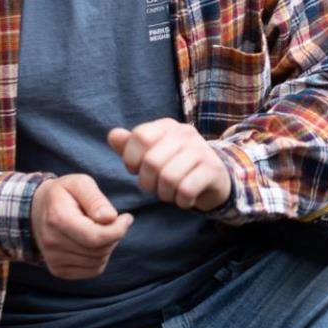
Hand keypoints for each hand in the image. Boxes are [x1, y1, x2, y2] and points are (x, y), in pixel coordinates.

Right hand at [30, 174, 131, 278]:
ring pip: (98, 262)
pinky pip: (91, 270)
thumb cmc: (63, 193)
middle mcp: (53, 242)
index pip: (96, 237)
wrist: (36, 209)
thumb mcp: (80, 183)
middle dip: (114, 236)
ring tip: (101, 230)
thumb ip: (96, 199)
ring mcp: (53, 259)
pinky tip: (94, 243)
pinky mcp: (58, 270)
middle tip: (114, 222)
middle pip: (99, 250)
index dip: (118, 230)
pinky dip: (100, 259)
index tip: (127, 217)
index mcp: (58, 218)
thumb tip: (110, 218)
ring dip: (108, 247)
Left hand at [109, 119, 232, 212]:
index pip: (140, 136)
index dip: (131, 158)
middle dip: (147, 183)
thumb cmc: (175, 165)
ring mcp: (201, 150)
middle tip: (154, 187)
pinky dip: (181, 201)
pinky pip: (186, 190)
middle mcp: (185, 133)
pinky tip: (184, 199)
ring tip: (169, 193)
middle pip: (152, 162)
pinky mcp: (212, 169)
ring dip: (165, 194)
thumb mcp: (152, 153)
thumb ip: (130, 145)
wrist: (214, 176)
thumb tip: (113, 136)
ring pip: (169, 178)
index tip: (135, 169)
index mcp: (167, 126)